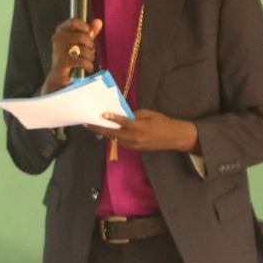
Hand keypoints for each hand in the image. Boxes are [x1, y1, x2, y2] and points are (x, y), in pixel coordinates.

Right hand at [42, 18, 101, 92]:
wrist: (59, 77)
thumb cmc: (70, 57)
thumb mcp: (80, 43)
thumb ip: (89, 32)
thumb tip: (98, 21)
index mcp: (60, 32)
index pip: (73, 21)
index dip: (85, 26)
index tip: (89, 33)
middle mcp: (57, 39)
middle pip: (82, 36)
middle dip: (90, 45)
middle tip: (89, 52)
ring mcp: (59, 50)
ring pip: (84, 49)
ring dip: (90, 57)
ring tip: (87, 61)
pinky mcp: (63, 62)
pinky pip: (82, 61)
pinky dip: (88, 66)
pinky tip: (87, 68)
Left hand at [84, 109, 200, 153]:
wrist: (174, 137)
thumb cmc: (163, 122)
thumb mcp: (150, 114)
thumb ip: (136, 115)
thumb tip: (123, 115)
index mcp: (141, 127)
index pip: (124, 122)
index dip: (113, 119)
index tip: (103, 115)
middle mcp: (136, 137)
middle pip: (114, 134)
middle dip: (100, 129)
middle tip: (88, 124)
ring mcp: (135, 145)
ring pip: (116, 139)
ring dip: (105, 133)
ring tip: (94, 127)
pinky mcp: (135, 148)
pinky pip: (121, 142)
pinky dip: (114, 137)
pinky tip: (108, 132)